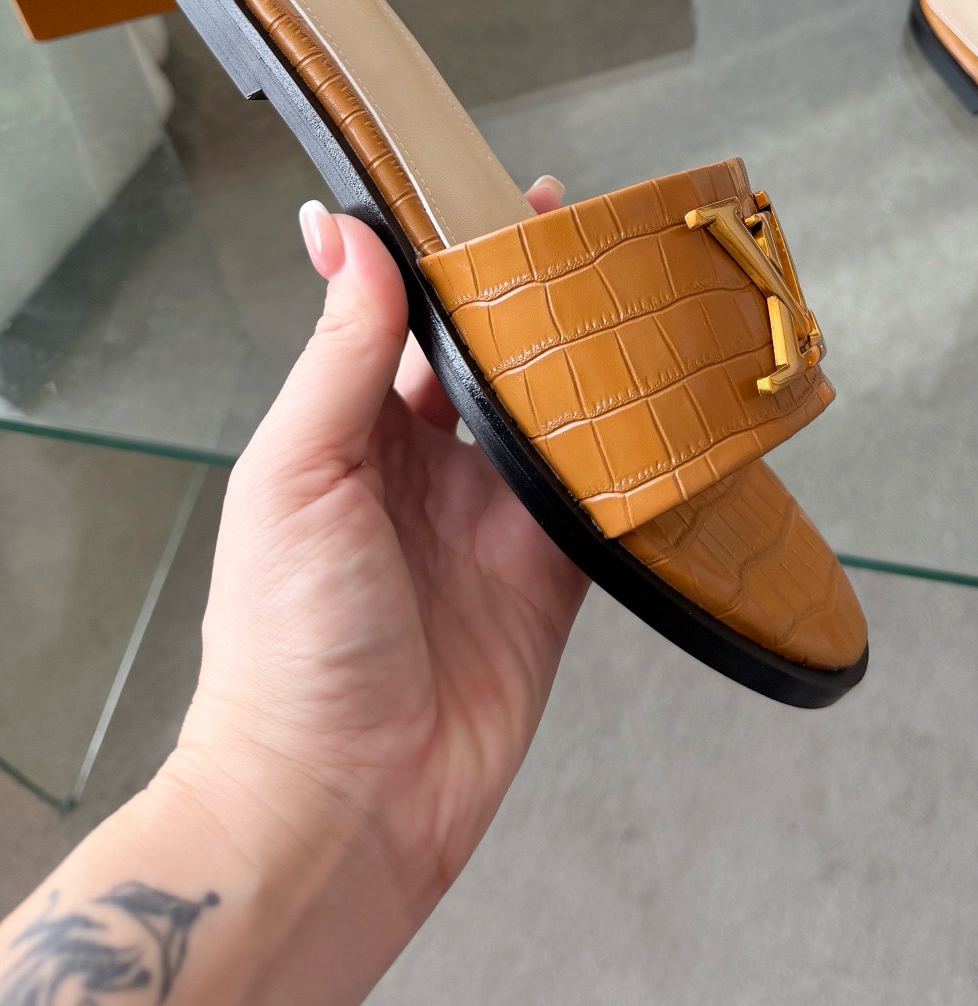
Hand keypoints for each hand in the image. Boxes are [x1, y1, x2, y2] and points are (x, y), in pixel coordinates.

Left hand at [167, 183, 586, 921]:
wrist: (337, 808)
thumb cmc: (285, 647)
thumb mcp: (297, 476)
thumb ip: (339, 355)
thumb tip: (344, 235)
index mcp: (351, 434)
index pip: (409, 320)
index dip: (450, 260)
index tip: (491, 197)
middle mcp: (425, 470)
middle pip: (494, 360)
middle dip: (535, 300)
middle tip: (590, 235)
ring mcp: (493, 524)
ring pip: (557, 418)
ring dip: (591, 365)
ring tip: (638, 296)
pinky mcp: (552, 580)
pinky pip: (604, 500)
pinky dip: (633, 458)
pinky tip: (664, 408)